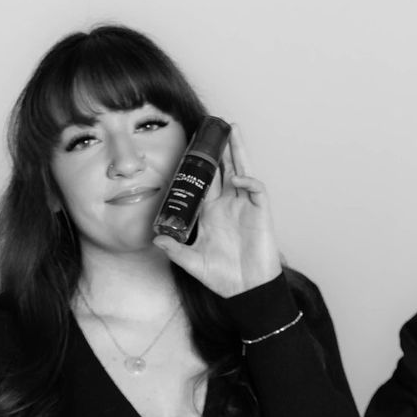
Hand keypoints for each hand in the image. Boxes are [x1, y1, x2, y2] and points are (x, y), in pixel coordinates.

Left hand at [153, 127, 281, 296]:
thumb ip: (175, 250)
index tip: (190, 147)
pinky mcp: (260, 213)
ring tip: (233, 129)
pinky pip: (256, 189)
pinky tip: (237, 178)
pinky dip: (248, 181)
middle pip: (224, 169)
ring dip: (239, 150)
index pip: (204, 181)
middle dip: (220, 148)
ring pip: (242, 170)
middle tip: (212, 127)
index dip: (198, 165)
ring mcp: (245, 207)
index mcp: (212, 212)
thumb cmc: (223, 277)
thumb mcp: (192, 262)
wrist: (247, 290)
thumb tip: (156, 239)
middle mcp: (228, 205)